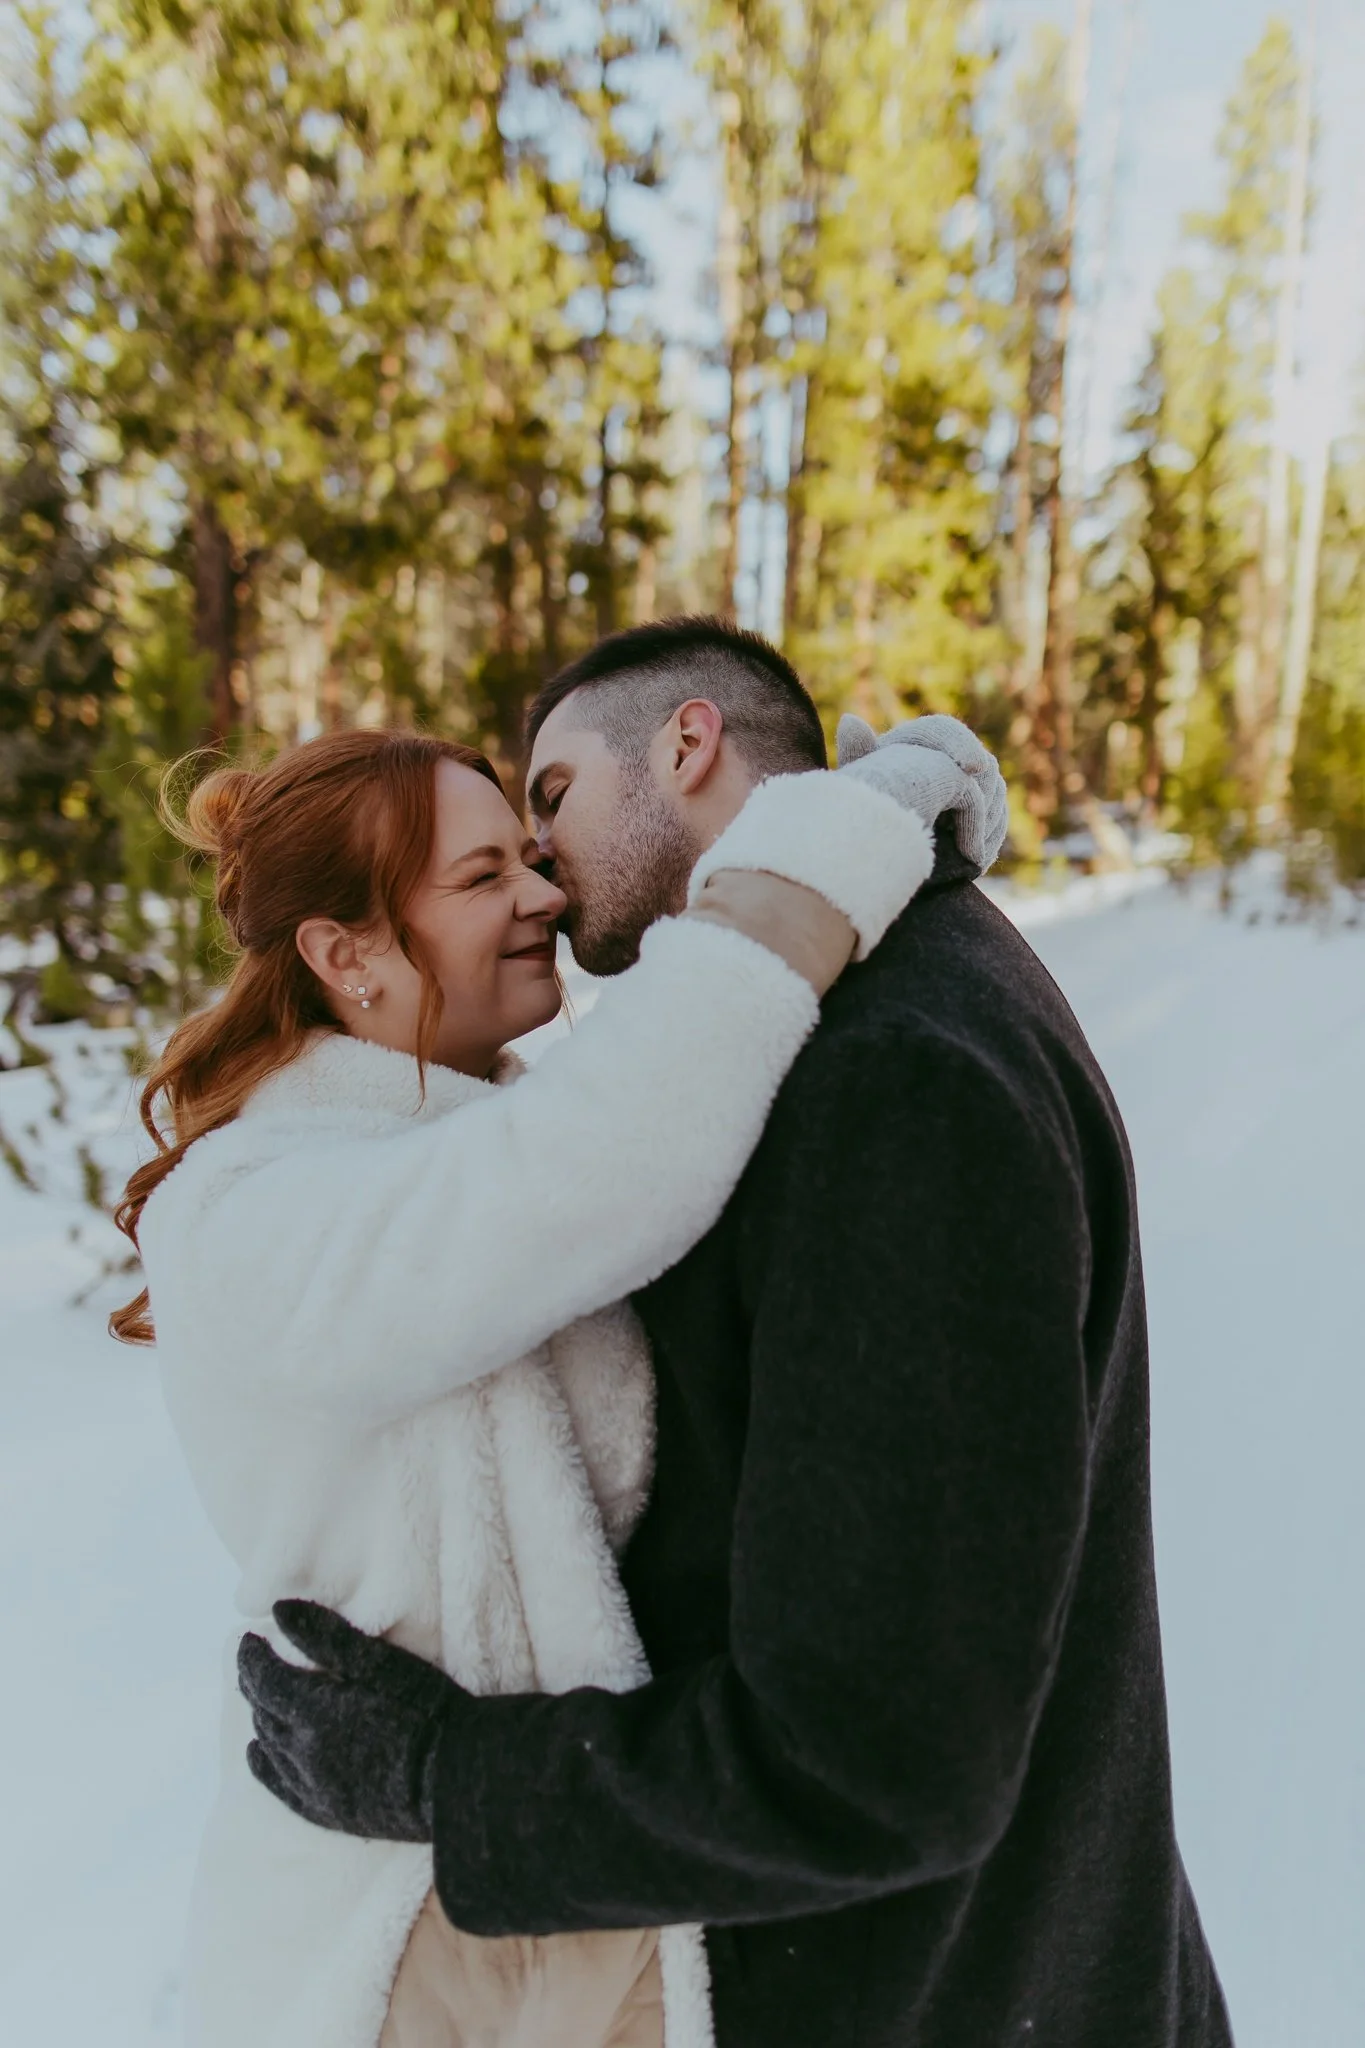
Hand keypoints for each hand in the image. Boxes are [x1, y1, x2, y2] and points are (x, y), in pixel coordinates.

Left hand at [238, 1600, 465, 1840]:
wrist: (455, 1779)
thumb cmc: (426, 1710)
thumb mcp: (382, 1663)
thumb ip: (327, 1636)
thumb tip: (279, 1609)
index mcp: (314, 1709)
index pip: (264, 1678)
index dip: (252, 1657)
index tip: (249, 1639)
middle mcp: (302, 1750)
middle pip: (263, 1710)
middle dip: (255, 1683)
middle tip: (255, 1663)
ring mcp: (311, 1785)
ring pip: (268, 1745)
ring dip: (261, 1717)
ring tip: (263, 1698)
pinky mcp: (325, 1811)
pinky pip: (278, 1785)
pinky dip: (262, 1764)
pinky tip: (258, 1753)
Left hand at [836, 713, 1008, 874]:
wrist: (880, 827)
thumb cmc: (866, 799)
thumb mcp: (861, 778)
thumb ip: (857, 752)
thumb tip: (850, 721)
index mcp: (917, 739)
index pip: (945, 732)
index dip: (962, 745)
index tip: (972, 768)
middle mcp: (949, 753)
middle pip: (982, 763)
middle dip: (982, 792)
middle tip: (977, 815)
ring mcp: (971, 778)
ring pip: (995, 789)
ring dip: (990, 817)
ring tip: (975, 844)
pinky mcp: (983, 804)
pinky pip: (998, 813)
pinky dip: (991, 834)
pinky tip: (976, 858)